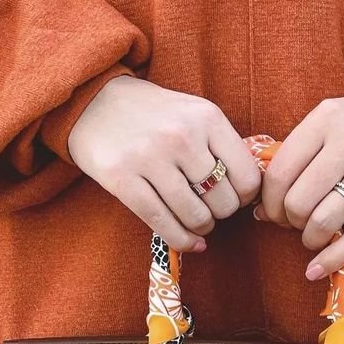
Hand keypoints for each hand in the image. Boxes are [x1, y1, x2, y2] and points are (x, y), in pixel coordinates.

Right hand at [67, 77, 261, 251]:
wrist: (94, 101)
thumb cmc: (154, 115)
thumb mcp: (193, 114)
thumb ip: (221, 146)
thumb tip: (250, 195)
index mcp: (207, 117)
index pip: (247, 177)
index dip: (244, 197)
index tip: (232, 197)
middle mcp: (181, 136)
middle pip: (223, 202)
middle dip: (220, 214)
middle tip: (209, 209)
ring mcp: (150, 158)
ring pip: (196, 217)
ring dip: (201, 228)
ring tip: (196, 221)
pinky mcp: (123, 179)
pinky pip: (163, 224)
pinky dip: (181, 240)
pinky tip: (189, 242)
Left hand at [255, 92, 343, 278]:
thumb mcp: (327, 122)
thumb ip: (296, 157)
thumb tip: (261, 210)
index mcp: (326, 119)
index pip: (279, 173)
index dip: (268, 203)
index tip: (272, 212)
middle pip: (299, 202)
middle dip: (289, 222)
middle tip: (295, 223)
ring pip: (324, 221)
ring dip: (310, 239)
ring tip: (313, 236)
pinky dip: (331, 259)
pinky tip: (316, 269)